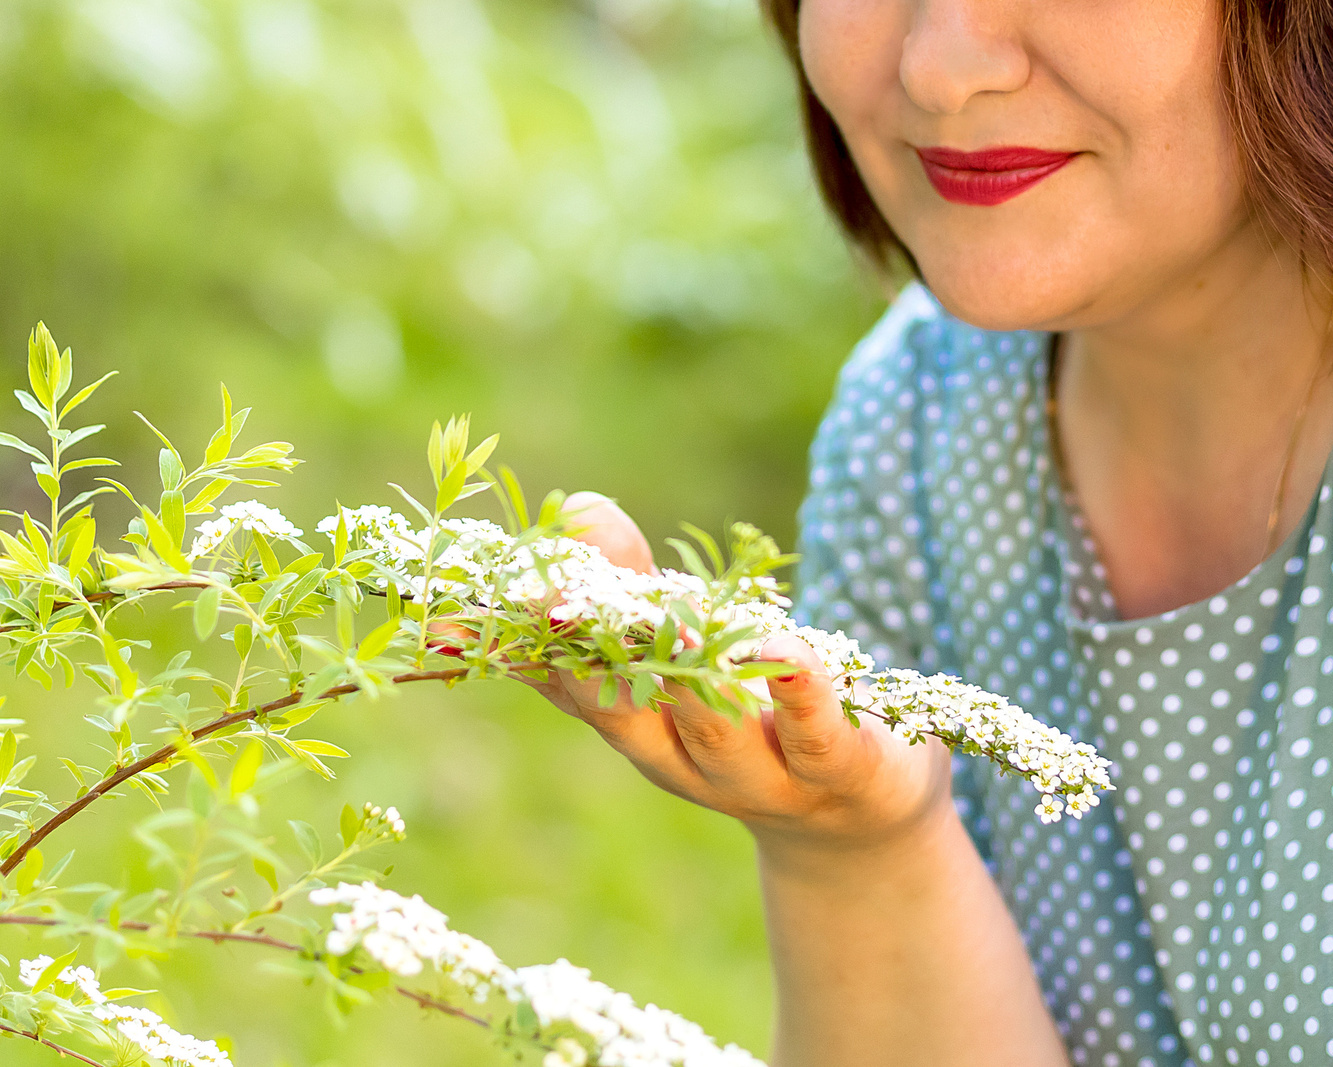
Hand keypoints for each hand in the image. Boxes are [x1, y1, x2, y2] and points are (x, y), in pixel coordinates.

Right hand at [528, 493, 952, 863]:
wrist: (854, 823)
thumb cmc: (756, 719)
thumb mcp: (690, 654)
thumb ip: (637, 585)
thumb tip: (577, 508)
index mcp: (639, 726)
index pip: (566, 684)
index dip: (520, 643)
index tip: (479, 594)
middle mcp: (685, 760)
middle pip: (624, 714)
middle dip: (586, 659)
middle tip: (548, 600)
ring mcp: (761, 775)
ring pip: (714, 731)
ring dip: (689, 675)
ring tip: (672, 623)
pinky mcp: (837, 772)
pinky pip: (816, 736)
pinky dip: (801, 694)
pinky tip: (789, 653)